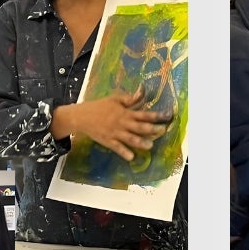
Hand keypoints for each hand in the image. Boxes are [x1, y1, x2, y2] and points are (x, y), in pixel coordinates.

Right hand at [57, 90, 171, 160]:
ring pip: (130, 138)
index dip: (156, 115)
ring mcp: (115, 133)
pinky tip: (131, 157)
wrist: (81, 116)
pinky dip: (124, 152)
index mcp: (124, 112)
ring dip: (140, 142)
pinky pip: (117, 148)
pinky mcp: (108, 141)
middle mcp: (121, 123)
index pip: (143, 114)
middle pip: (139, 127)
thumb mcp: (114, 99)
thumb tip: (141, 92)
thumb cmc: (99, 106)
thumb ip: (129, 98)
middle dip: (152, 129)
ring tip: (150, 145)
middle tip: (163, 131)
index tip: (167, 116)